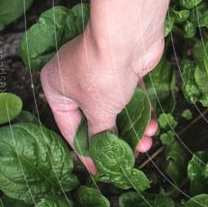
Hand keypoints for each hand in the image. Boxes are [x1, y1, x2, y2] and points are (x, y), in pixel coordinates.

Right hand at [39, 23, 162, 174]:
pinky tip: (151, 125)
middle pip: (95, 117)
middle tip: (131, 155)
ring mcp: (101, 71)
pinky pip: (130, 95)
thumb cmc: (103, 72)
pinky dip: (140, 110)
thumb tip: (103, 149)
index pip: (69, 127)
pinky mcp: (124, 67)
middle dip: (116, 137)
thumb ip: (100, 132)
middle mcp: (74, 77)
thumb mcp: (98, 111)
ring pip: (115, 107)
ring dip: (132, 126)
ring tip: (147, 142)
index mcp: (55, 87)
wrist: (128, 37)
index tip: (99, 169)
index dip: (86, 151)